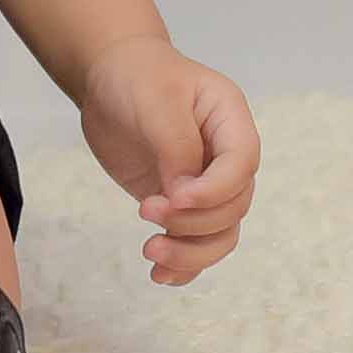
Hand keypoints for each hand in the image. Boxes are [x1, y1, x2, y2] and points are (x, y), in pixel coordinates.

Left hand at [77, 35, 259, 286]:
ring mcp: (204, 184)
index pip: (242, 165)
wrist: (110, 77)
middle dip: (193, 221)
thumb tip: (183, 198)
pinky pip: (196, 244)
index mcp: (231, 121)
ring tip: (150, 253)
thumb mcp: (156, 100)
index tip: (173, 198)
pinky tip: (160, 275)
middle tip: (147, 210)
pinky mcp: (180, 204)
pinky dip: (183, 266)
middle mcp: (225, 158)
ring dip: (190, 252)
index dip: (214, 190)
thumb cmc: (137, 76)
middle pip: (233, 207)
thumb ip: (175, 146)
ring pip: (220, 234)